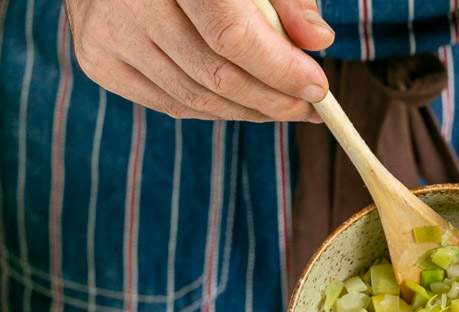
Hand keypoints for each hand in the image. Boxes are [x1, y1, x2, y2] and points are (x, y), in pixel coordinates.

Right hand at [66, 0, 333, 121]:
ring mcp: (108, 34)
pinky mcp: (99, 60)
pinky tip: (240, 102)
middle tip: (308, 108)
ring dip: (248, 111)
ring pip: (195, 99)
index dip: (280, 69)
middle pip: (216, 75)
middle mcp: (131, 1)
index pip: (231, 35)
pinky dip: (213, 109)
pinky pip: (171, 104)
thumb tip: (318, 40)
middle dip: (273, 101)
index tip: (318, 89)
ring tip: (281, 105)